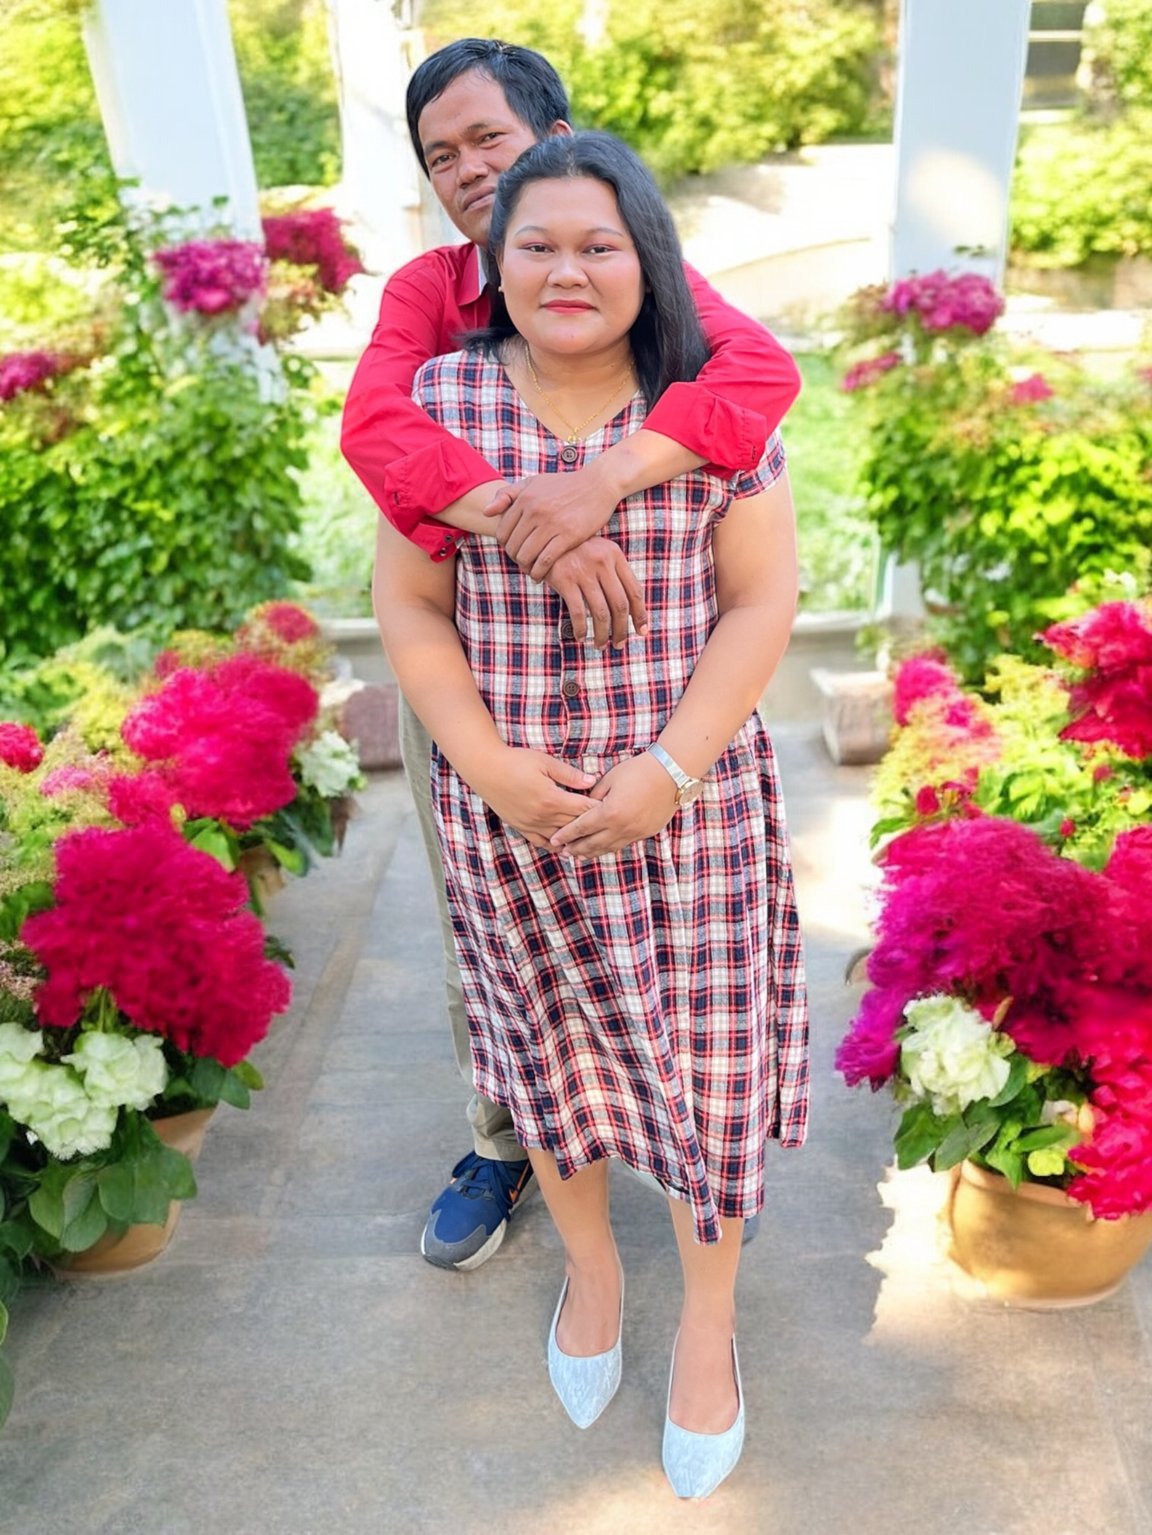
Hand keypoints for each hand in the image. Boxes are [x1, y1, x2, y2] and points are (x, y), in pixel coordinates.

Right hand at [469, 746, 597, 849]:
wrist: (486, 769)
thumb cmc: (516, 761)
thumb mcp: (545, 762)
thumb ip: (570, 775)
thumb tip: (592, 780)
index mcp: (552, 799)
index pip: (583, 809)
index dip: (599, 809)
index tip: (612, 808)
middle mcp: (542, 816)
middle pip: (575, 826)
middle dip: (591, 825)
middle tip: (608, 825)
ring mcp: (531, 824)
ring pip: (560, 838)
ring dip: (575, 838)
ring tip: (591, 840)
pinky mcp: (521, 827)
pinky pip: (541, 843)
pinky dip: (555, 846)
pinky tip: (566, 848)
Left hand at [484, 463, 620, 578]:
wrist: (598, 485)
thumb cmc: (565, 485)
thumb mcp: (534, 482)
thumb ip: (507, 495)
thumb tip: (486, 512)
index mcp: (525, 499)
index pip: (502, 532)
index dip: (505, 546)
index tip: (515, 550)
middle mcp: (535, 511)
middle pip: (512, 547)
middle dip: (515, 558)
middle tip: (523, 563)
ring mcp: (551, 524)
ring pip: (526, 555)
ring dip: (526, 567)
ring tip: (530, 570)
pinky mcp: (568, 535)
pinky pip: (545, 560)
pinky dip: (539, 572)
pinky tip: (540, 575)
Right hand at [545, 537, 649, 650]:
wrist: (542, 536)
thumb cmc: (573, 549)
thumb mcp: (598, 552)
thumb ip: (612, 573)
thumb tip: (628, 610)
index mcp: (615, 555)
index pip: (634, 591)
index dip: (640, 614)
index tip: (641, 631)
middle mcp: (602, 562)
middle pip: (620, 605)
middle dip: (621, 630)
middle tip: (618, 644)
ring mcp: (583, 570)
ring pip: (601, 612)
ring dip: (602, 634)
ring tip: (600, 645)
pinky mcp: (564, 579)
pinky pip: (578, 612)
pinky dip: (581, 628)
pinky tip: (580, 637)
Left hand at [549, 752, 677, 859]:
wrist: (671, 774)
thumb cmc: (639, 771)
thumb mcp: (610, 779)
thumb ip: (594, 796)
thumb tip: (584, 807)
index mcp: (609, 812)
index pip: (581, 828)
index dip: (566, 835)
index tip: (554, 839)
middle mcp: (621, 827)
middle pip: (592, 844)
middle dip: (575, 849)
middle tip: (563, 852)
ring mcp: (634, 833)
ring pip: (608, 848)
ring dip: (591, 853)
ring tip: (579, 855)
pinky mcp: (646, 833)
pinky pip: (622, 844)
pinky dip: (609, 848)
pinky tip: (602, 848)